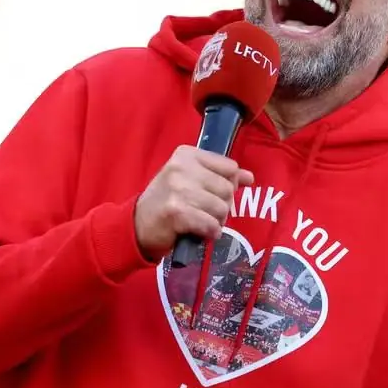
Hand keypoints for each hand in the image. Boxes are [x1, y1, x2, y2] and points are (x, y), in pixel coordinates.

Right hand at [134, 145, 253, 260]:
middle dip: (223, 206)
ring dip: (216, 221)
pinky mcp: (177, 212)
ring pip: (221, 208)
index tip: (215, 194)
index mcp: (187, 154)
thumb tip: (249, 177)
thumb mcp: (190, 179)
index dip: (229, 184)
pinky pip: (211, 225)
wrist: (137, 224)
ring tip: (202, 221)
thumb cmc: (167, 199)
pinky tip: (200, 232)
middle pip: (227, 189)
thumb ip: (220, 175)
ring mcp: (178, 189)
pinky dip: (210, 232)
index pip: (229, 167)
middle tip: (206, 211)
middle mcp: (182, 168)